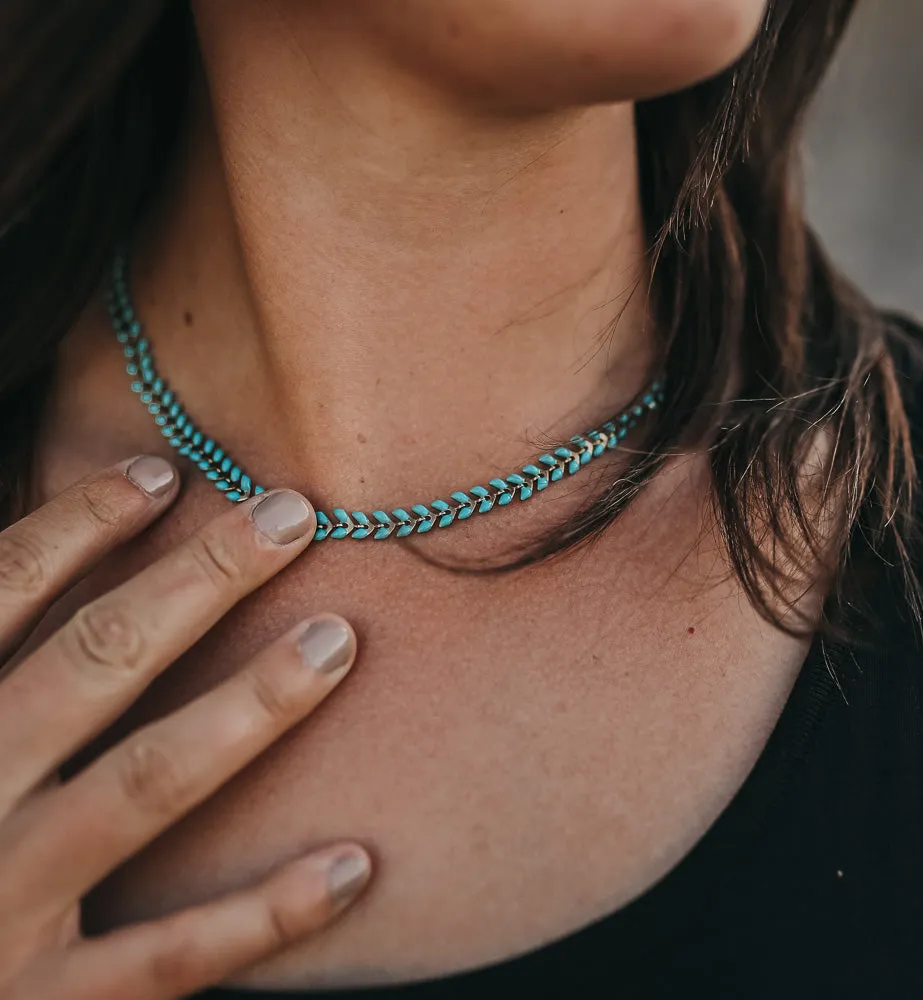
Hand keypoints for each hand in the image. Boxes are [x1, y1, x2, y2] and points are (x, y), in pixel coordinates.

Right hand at [0, 456, 368, 999]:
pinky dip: (264, 913)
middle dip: (201, 580)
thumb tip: (22, 580)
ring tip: (337, 641)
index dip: (80, 523)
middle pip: (98, 661)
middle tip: (293, 515)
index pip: (4, 591)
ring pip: (147, 784)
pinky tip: (355, 863)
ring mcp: (6, 903)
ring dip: (250, 706)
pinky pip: (170, 957)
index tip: (161, 473)